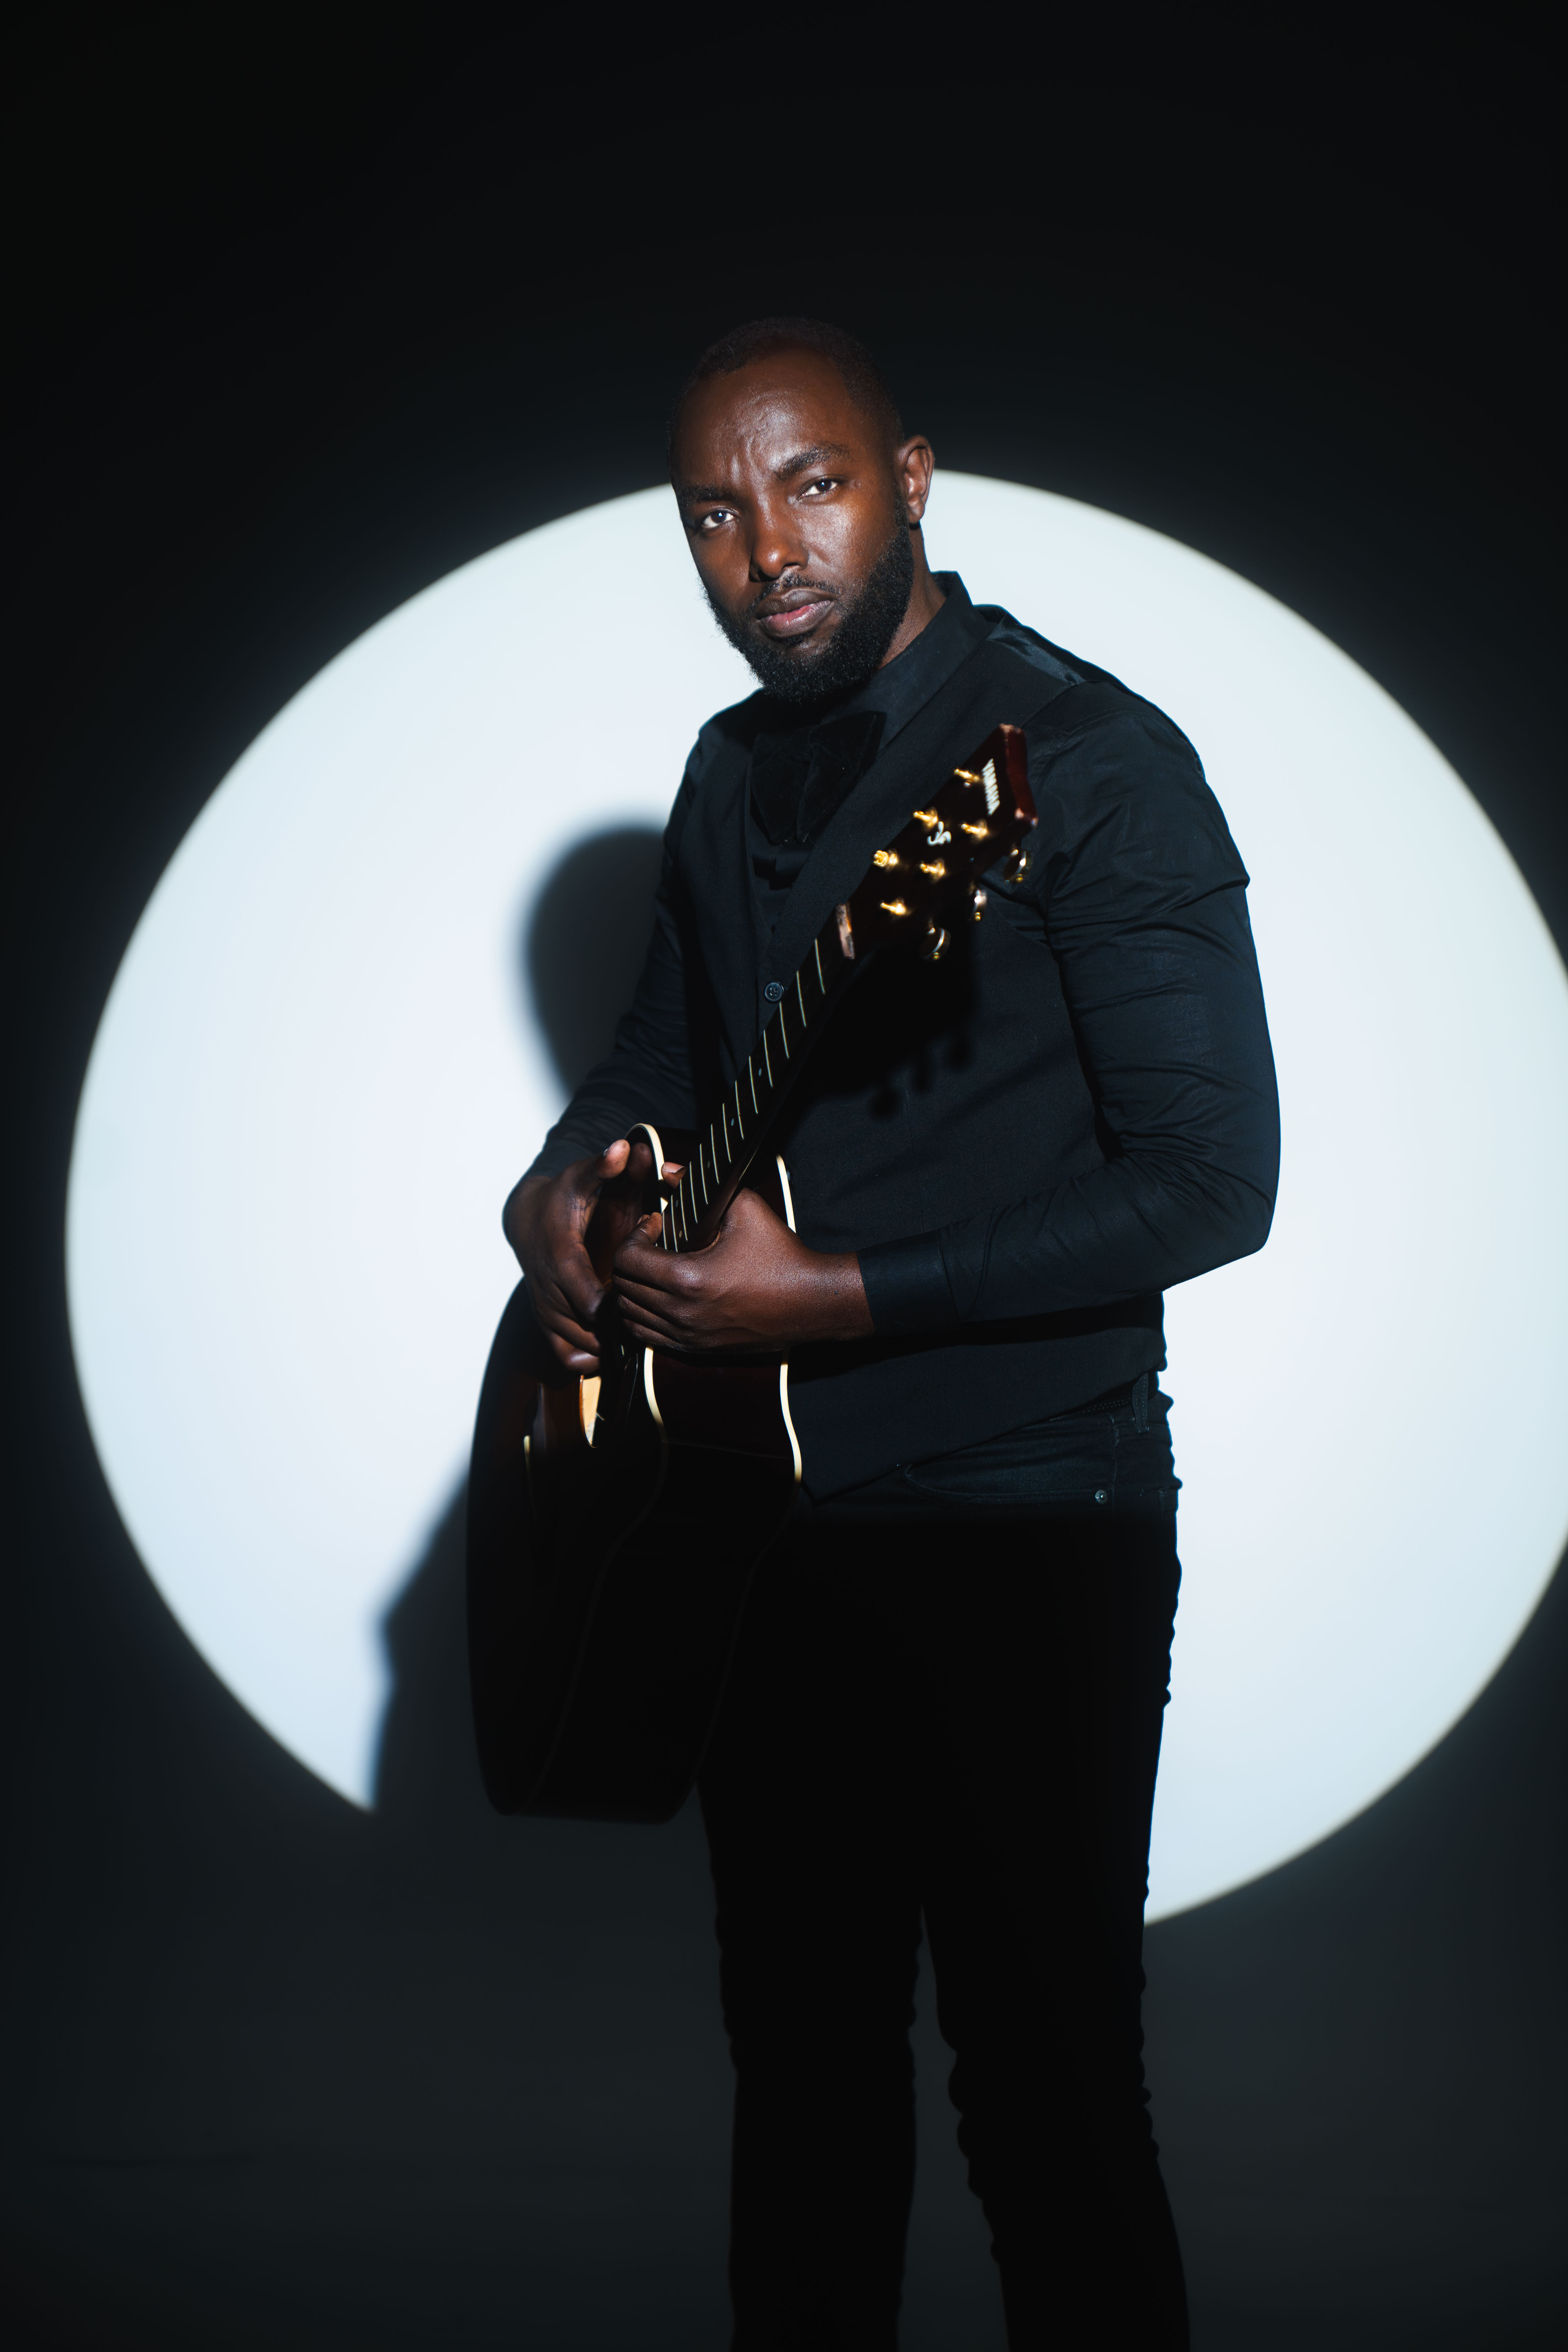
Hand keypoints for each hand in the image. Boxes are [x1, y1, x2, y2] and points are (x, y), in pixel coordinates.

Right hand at [503, 1137, 656, 1371]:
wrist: (525, 1218)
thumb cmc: (561, 1198)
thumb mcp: (580, 1177)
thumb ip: (604, 1166)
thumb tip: (625, 1146)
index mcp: (561, 1258)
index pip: (586, 1297)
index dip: (613, 1309)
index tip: (639, 1306)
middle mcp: (549, 1288)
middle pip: (584, 1328)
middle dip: (616, 1332)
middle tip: (647, 1326)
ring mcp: (545, 1307)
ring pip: (574, 1344)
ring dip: (605, 1347)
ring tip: (634, 1336)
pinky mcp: (545, 1320)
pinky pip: (563, 1354)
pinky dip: (586, 1358)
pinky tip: (609, 1347)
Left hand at [611, 1181, 872, 1353]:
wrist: (811, 1303)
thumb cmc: (781, 1255)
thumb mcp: (745, 1209)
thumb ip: (699, 1187)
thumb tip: (667, 1170)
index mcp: (687, 1279)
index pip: (627, 1259)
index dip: (634, 1235)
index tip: (657, 1224)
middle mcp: (681, 1313)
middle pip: (623, 1287)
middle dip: (630, 1260)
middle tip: (651, 1243)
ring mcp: (687, 1336)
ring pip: (630, 1316)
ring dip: (633, 1289)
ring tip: (653, 1270)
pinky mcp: (696, 1349)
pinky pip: (647, 1337)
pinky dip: (644, 1316)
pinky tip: (662, 1296)